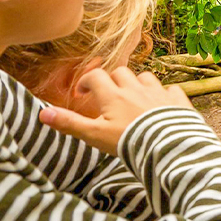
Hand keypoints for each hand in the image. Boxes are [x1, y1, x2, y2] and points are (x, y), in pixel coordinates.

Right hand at [38, 68, 192, 154]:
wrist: (167, 147)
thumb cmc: (128, 142)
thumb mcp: (94, 135)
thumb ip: (70, 123)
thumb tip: (42, 113)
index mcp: (114, 96)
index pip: (96, 77)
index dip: (87, 82)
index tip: (82, 93)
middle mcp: (136, 89)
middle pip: (121, 73)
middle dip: (112, 80)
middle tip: (108, 96)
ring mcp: (158, 93)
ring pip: (146, 77)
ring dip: (138, 84)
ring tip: (134, 98)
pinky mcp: (178, 101)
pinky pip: (172, 90)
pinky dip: (165, 94)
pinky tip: (163, 104)